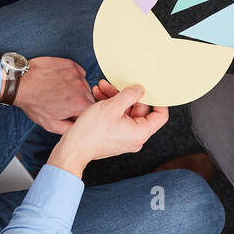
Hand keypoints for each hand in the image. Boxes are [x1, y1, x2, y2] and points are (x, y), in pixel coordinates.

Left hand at [12, 56, 94, 133]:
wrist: (22, 83)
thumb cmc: (34, 102)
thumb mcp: (51, 125)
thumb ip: (71, 128)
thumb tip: (79, 127)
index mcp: (79, 104)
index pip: (90, 111)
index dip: (79, 114)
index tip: (69, 113)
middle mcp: (81, 87)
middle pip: (89, 98)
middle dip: (79, 101)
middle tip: (63, 102)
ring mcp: (76, 74)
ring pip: (84, 85)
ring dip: (76, 89)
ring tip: (59, 91)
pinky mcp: (70, 64)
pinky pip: (79, 73)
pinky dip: (73, 78)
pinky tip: (61, 81)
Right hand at [48, 80, 169, 177]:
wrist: (72, 149)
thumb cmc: (91, 132)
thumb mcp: (112, 106)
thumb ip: (130, 95)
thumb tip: (140, 89)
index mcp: (141, 132)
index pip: (160, 115)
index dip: (157, 100)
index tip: (151, 88)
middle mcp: (135, 137)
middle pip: (139, 110)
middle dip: (127, 94)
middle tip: (115, 84)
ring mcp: (125, 137)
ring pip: (126, 111)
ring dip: (115, 97)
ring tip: (102, 87)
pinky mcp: (114, 136)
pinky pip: (117, 117)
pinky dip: (110, 106)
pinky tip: (99, 95)